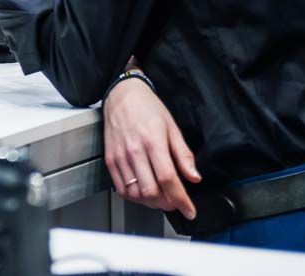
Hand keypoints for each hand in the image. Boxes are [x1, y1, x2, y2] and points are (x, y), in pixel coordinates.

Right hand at [104, 78, 200, 218]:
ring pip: (135, 194)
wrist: (122, 95)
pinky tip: (143, 191)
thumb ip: (184, 155)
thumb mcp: (172, 127)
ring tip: (160, 197)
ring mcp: (120, 156)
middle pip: (151, 191)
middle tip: (175, 201)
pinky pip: (121, 188)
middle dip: (167, 203)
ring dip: (150, 202)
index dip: (181, 199)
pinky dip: (134, 197)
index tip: (189, 210)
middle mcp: (134, 151)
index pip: (168, 179)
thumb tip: (194, 176)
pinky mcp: (110, 160)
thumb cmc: (147, 108)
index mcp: (153, 142)